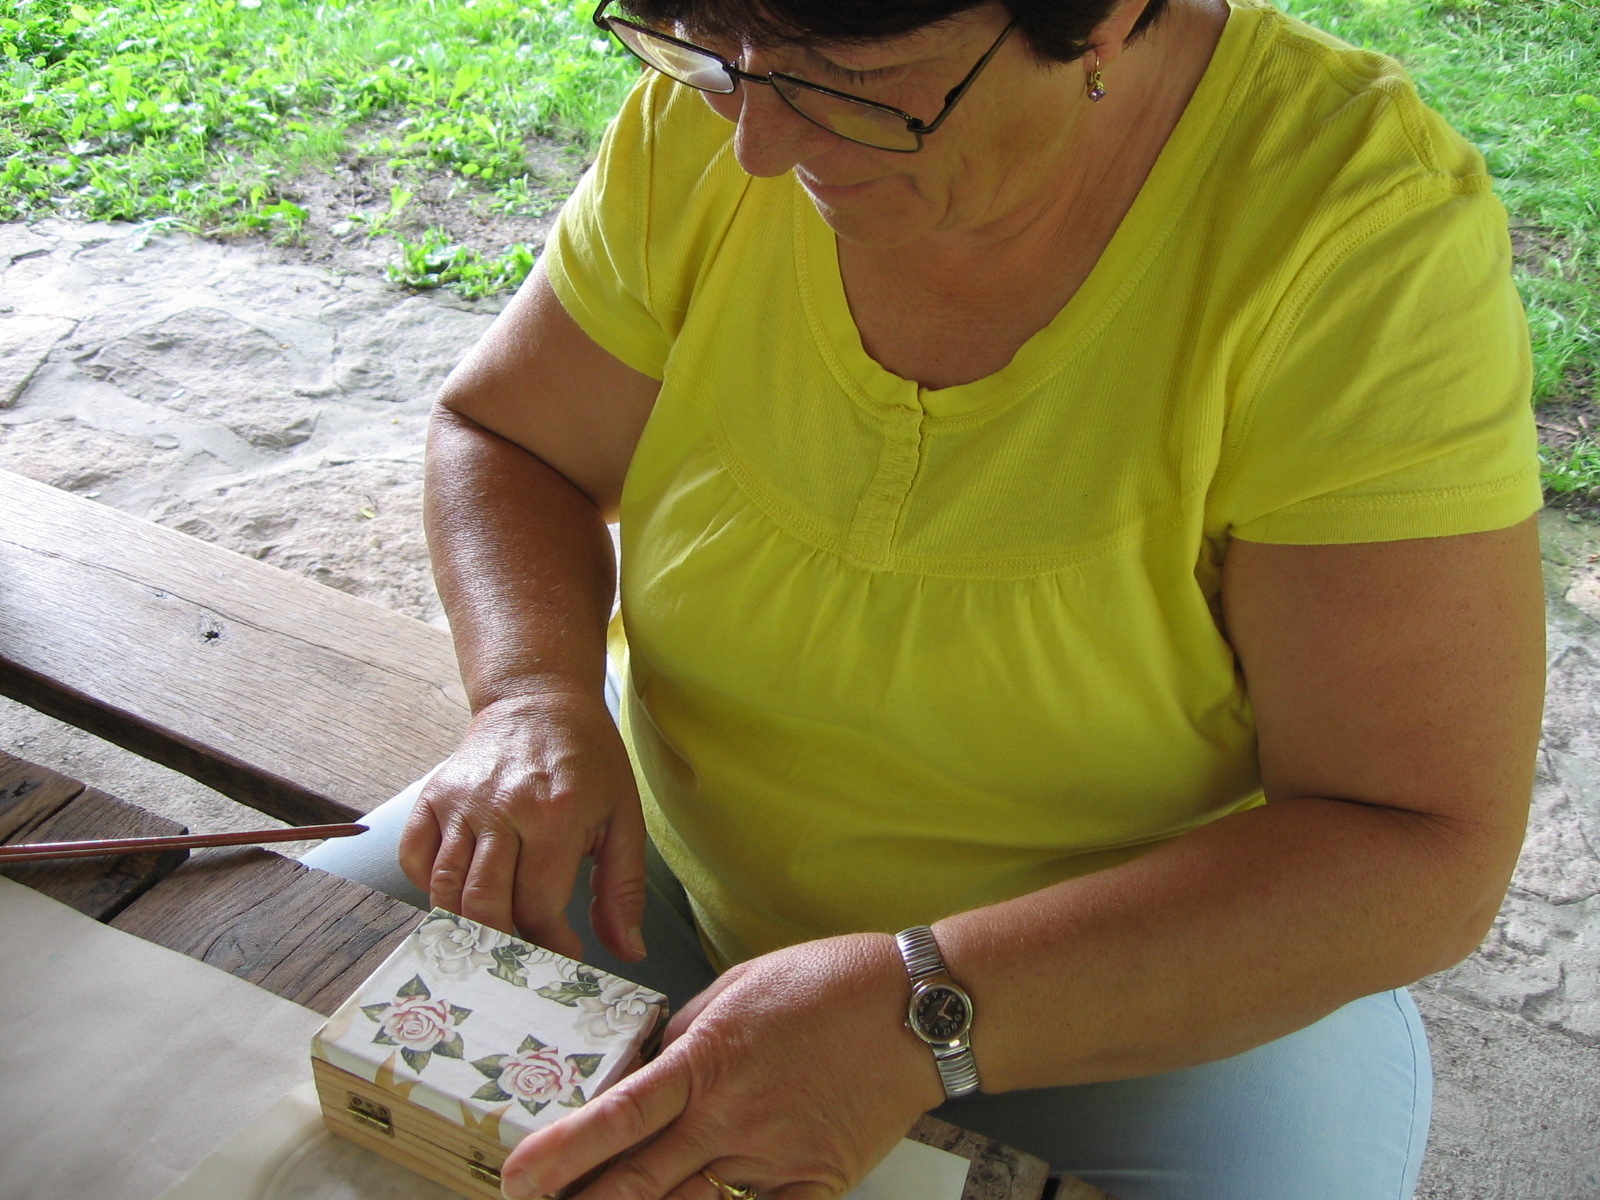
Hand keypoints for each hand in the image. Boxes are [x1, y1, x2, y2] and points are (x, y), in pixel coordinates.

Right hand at [397, 689, 646, 961]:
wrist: (538, 700)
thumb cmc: (587, 761)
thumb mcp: (623, 817)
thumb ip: (622, 889)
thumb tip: (628, 954)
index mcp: (555, 815)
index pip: (538, 907)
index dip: (551, 946)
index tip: (564, 958)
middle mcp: (501, 809)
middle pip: (484, 906)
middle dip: (504, 946)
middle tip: (524, 957)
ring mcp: (460, 803)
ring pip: (445, 891)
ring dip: (466, 926)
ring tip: (494, 936)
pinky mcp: (432, 797)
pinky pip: (415, 860)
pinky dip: (431, 889)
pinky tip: (461, 893)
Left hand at [499, 933, 946, 1199]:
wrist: (916, 1010)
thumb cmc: (827, 986)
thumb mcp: (737, 988)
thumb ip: (686, 1038)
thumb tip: (646, 1073)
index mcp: (707, 1062)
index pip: (619, 1115)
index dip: (563, 1149)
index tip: (516, 1176)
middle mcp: (732, 1119)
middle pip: (637, 1182)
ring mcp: (773, 1160)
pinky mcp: (815, 1187)